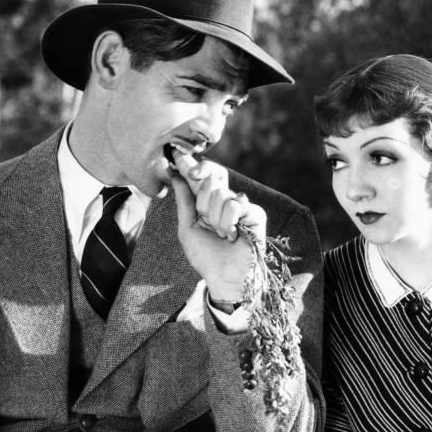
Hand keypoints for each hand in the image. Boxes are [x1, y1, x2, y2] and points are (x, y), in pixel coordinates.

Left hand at [171, 154, 265, 299]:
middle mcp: (225, 200)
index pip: (202, 174)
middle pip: (210, 180)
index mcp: (208, 202)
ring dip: (217, 220)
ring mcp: (241, 205)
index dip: (190, 163)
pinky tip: (234, 235)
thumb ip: (184, 201)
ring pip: (222, 195)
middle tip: (209, 224)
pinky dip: (229, 223)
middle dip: (203, 204)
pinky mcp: (255, 213)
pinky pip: (236, 204)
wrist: (224, 277)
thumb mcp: (187, 228)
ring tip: (223, 235)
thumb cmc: (205, 257)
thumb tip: (175, 175)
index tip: (176, 154)